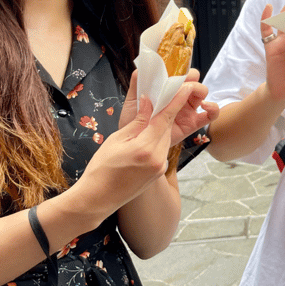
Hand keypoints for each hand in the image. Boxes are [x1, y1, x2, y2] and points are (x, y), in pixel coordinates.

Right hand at [76, 73, 204, 215]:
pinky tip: (145, 137)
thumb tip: (149, 102)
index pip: (165, 118)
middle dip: (167, 112)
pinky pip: (161, 150)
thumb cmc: (101, 168)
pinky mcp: (159, 173)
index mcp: (146, 148)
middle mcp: (158, 159)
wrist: (97, 199)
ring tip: (150, 117)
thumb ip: (138, 121)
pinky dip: (156, 140)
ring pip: (165, 138)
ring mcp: (160, 167)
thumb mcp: (117, 139)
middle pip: (167, 128)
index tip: (187, 86)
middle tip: (165, 96)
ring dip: (160, 127)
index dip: (177, 100)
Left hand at [119, 70, 213, 145]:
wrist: (136, 142)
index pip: (179, 72)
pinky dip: (213, 108)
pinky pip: (211, 115)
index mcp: (167, 88)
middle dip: (190, 78)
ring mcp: (188, 109)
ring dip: (199, 89)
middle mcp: (180, 96)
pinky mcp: (193, 123)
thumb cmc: (134, 121)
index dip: (180, 69)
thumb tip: (142, 69)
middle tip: (182, 84)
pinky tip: (205, 106)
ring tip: (192, 93)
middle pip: (194, 79)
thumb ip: (137, 84)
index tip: (174, 72)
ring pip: (203, 92)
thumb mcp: (133, 101)